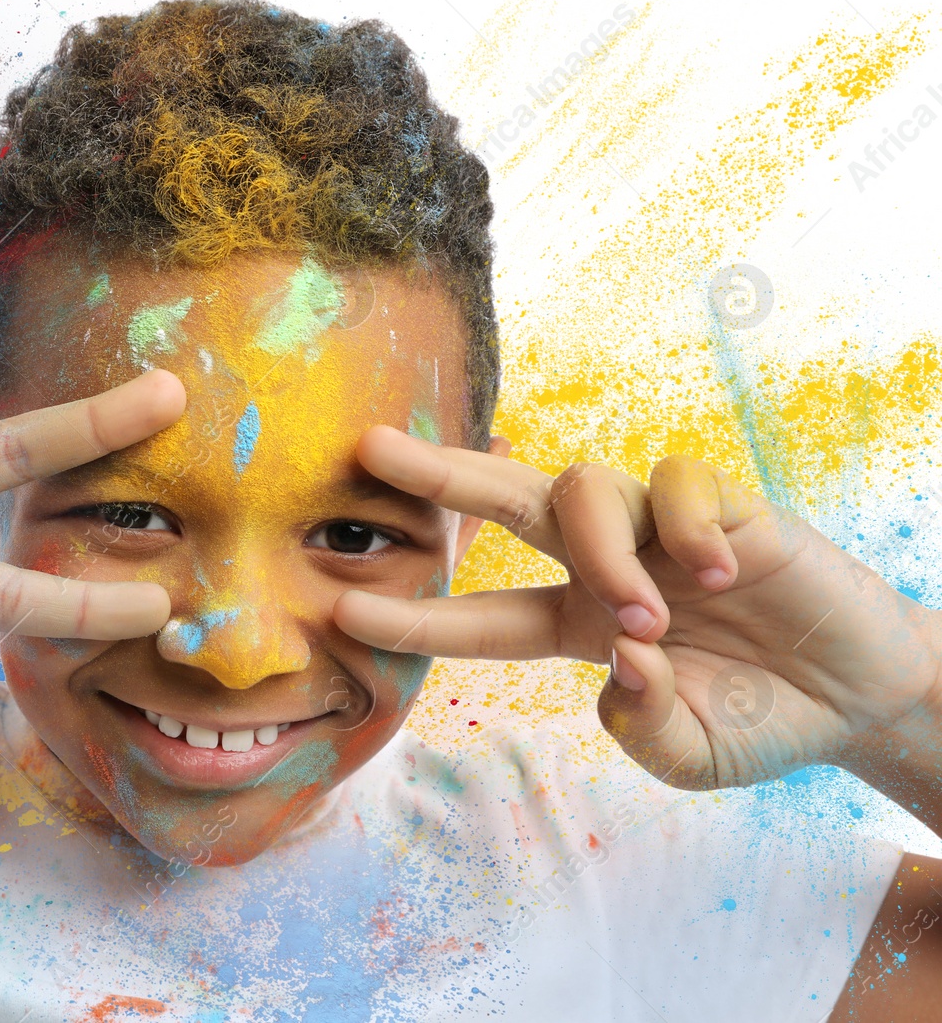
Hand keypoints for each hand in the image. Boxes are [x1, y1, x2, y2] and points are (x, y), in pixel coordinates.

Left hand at [332, 426, 941, 799]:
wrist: (859, 698)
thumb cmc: (759, 720)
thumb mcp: (688, 752)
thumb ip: (643, 724)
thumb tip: (620, 660)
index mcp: (578, 625)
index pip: (482, 614)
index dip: (417, 613)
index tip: (342, 610)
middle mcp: (605, 564)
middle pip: (504, 500)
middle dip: (439, 473)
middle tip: (370, 449)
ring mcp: (659, 529)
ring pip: (584, 488)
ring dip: (601, 551)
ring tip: (649, 620)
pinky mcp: (725, 505)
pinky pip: (678, 483)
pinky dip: (688, 526)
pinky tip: (720, 570)